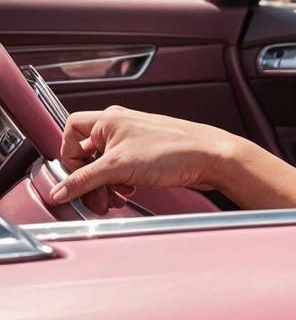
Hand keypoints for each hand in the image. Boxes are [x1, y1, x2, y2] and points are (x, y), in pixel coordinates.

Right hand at [53, 106, 229, 212]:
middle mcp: (121, 126)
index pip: (70, 133)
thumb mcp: (119, 168)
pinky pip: (122, 169)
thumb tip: (61, 190)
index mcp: (109, 120)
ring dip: (105, 184)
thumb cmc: (174, 151)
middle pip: (87, 153)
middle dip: (88, 179)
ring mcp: (135, 139)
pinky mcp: (148, 153)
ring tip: (114, 198)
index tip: (76, 178)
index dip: (69, 158)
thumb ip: (84, 180)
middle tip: (97, 198)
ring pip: (105, 164)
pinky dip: (120, 183)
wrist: (211, 158)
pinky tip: (129, 192)